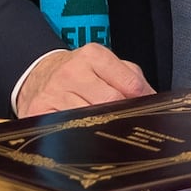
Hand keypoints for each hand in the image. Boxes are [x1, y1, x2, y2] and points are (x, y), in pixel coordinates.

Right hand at [13, 44, 150, 118]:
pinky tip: (80, 129)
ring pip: (90, 118)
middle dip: (121, 114)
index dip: (141, 99)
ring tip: (98, 123)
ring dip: (100, 126)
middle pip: (112, 102)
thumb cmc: (79, 73)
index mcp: (93, 56)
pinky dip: (78, 135)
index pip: (130, 83)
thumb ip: (132, 78)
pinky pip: (67, 129)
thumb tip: (152, 100)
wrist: (39, 74)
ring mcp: (54, 92)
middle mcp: (72, 71)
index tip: (143, 107)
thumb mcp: (105, 65)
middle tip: (121, 118)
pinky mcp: (39, 110)